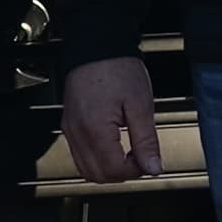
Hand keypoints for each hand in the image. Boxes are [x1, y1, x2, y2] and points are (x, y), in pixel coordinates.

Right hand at [60, 55, 163, 181]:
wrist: (97, 46)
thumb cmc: (116, 68)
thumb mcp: (141, 105)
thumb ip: (146, 140)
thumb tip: (153, 167)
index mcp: (95, 128)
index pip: (114, 170)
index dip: (135, 171)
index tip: (147, 161)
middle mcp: (77, 132)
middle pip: (96, 175)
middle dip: (121, 173)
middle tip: (139, 158)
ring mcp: (70, 129)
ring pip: (85, 169)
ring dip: (108, 169)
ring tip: (127, 152)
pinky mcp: (68, 124)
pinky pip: (79, 154)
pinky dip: (96, 159)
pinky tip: (112, 146)